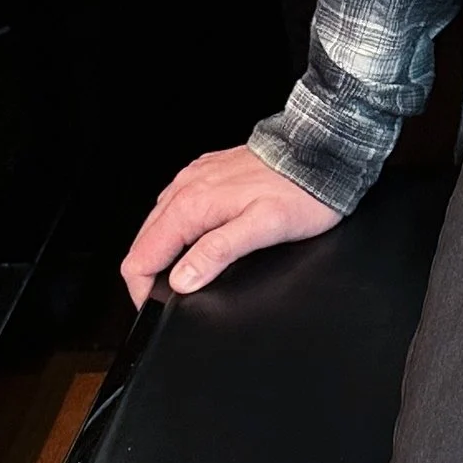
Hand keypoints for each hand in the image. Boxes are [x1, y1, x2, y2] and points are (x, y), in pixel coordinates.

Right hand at [119, 145, 340, 307]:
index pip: (142, 257)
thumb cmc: (300, 192)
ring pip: (157, 224)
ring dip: (160, 253)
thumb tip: (183, 279)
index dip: (142, 290)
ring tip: (176, 278)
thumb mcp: (263, 229)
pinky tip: (192, 242)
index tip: (156, 308)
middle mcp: (185, 188)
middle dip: (147, 275)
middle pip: (143, 242)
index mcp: (191, 205)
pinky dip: (174, 231)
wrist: (320, 153)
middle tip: (164, 300)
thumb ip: (217, 253)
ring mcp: (194, 178)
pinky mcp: (206, 174)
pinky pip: (175, 206)